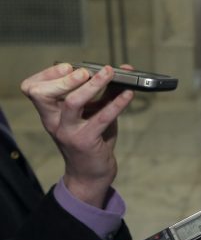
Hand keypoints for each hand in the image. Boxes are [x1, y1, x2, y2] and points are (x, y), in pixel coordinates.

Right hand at [20, 63, 133, 206]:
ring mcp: (68, 132)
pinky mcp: (85, 141)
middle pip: (44, 94)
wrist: (91, 173)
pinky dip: (116, 103)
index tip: (67, 65)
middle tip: (85, 70)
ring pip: (73, 103)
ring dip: (92, 86)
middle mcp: (54, 121)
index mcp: (51, 112)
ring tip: (109, 73)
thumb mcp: (95, 112)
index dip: (47, 75)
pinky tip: (128, 94)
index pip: (34, 89)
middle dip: (65, 79)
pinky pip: (101, 118)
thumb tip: (126, 69)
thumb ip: (107, 91)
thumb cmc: (92, 139)